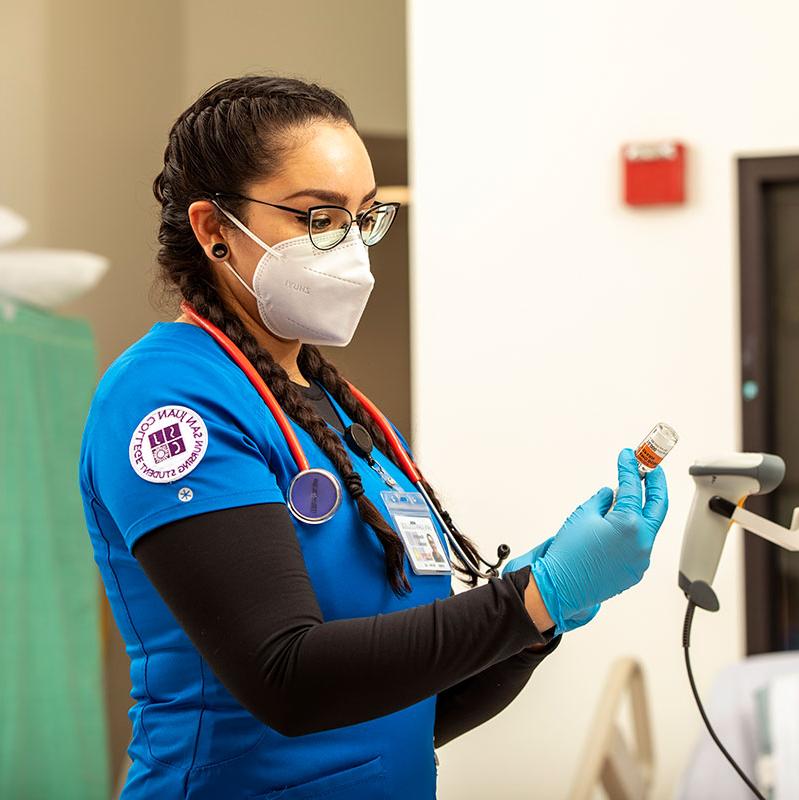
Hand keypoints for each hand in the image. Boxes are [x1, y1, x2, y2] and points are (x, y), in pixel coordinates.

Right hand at [505, 448, 667, 634]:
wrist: (560, 587)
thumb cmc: (568, 554)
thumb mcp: (583, 515)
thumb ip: (603, 501)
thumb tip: (611, 496)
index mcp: (629, 523)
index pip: (633, 487)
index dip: (630, 468)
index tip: (629, 457)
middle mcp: (642, 541)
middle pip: (658, 505)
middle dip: (657, 484)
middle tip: (653, 469)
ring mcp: (641, 558)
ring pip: (649, 527)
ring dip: (642, 510)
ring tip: (630, 498)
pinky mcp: (636, 570)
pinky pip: (640, 545)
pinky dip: (633, 532)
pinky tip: (619, 527)